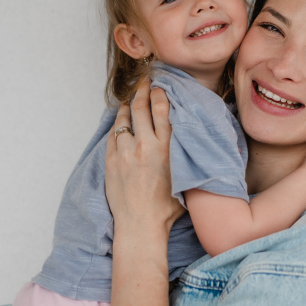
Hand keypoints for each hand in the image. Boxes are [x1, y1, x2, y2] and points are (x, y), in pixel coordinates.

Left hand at [105, 80, 184, 234]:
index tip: (160, 87)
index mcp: (166, 148)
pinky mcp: (110, 160)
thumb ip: (187, 156)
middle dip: (142, 90)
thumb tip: (195, 142)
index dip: (159, 94)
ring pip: (123, 118)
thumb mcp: (186, 177)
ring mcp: (125, 152)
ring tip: (130, 98)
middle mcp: (145, 145)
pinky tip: (121, 121)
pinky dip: (118, 124)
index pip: (161, 109)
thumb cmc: (167, 207)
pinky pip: (113, 134)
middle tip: (144, 82)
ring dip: (127, 105)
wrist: (140, 224)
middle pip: (140, 107)